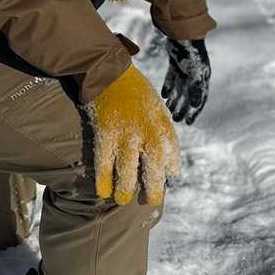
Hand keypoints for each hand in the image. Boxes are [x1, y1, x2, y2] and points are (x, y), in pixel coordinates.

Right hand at [90, 65, 179, 206]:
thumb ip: (162, 131)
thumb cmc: (136, 92)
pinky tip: (103, 192)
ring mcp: (125, 135)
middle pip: (153, 169)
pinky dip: (103, 179)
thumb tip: (166, 160)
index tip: (169, 177)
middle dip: (153, 189)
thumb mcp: (157, 108)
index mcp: (163, 125)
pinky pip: (104, 162)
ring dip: (125, 188)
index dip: (171, 169)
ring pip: (127, 170)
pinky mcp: (105, 134)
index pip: (172, 156)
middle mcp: (147, 133)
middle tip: (151, 201)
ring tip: (122, 200)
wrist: (111, 72)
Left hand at [161, 37, 210, 125]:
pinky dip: (168, 86)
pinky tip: (163, 94)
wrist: (182, 33)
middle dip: (182, 107)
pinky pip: (172, 77)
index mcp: (202, 78)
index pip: (200, 99)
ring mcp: (185, 68)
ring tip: (168, 109)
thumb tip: (197, 106)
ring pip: (180, 88)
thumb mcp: (194, 72)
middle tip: (175, 119)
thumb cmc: (191, 53)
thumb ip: (195, 89)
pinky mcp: (176, 62)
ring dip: (174, 99)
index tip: (188, 122)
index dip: (194, 112)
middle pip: (188, 95)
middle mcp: (195, 74)